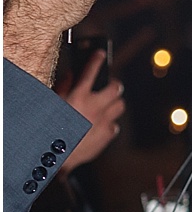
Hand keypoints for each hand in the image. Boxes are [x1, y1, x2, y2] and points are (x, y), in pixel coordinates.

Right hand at [61, 52, 125, 168]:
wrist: (58, 158)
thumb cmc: (51, 129)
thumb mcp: (53, 104)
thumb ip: (63, 87)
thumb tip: (72, 74)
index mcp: (78, 96)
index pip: (90, 71)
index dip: (96, 60)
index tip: (100, 53)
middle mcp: (94, 107)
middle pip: (116, 88)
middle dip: (114, 85)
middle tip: (110, 85)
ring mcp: (104, 121)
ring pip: (120, 105)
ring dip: (114, 103)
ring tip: (106, 105)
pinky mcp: (108, 134)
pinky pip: (114, 125)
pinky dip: (108, 123)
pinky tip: (99, 125)